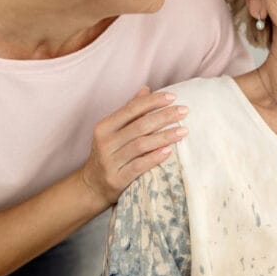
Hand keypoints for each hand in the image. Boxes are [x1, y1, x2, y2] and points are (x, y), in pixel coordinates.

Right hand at [79, 87, 188, 205]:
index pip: (131, 108)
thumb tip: (146, 89)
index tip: (173, 97)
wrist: (92, 186)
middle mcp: (105, 143)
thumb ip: (129, 111)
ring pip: (141, 145)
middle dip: (164, 116)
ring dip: (165, 136)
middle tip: (184, 111)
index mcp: (104, 127)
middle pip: (140, 126)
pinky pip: (138, 166)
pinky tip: (169, 151)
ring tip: (183, 130)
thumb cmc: (109, 153)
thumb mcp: (113, 131)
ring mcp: (110, 162)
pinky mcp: (117, 179)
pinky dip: (154, 157)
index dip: (153, 101)